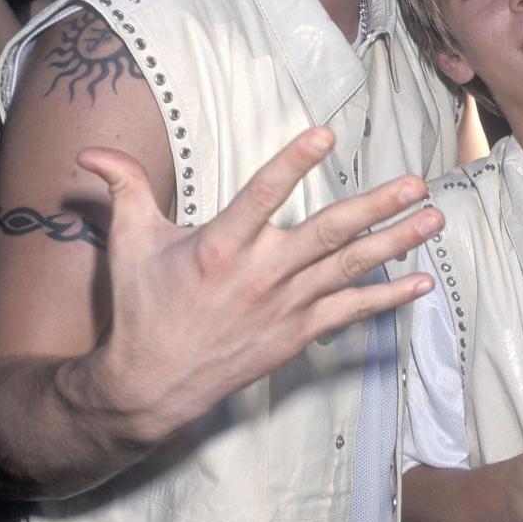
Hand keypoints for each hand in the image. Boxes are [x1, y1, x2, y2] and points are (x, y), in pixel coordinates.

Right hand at [75, 127, 443, 445]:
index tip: (326, 134)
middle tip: (415, 183)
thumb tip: (89, 151)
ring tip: (433, 218)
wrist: (150, 386)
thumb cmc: (142, 309)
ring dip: (395, 243)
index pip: (261, 196)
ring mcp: (284, 308)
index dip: (292, 164)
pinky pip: (350, 314)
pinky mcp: (297, 335)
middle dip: (375, 207)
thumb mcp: (127, 244)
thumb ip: (122, 189)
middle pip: (327, 235)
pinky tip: (420, 282)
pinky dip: (387, 299)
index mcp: (220, 247)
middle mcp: (260, 276)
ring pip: (349, 270)